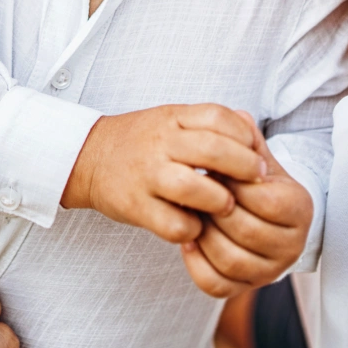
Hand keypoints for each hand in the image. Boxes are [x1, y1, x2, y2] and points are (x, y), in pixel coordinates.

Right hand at [60, 104, 265, 246]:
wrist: (89, 157)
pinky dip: (192, 230)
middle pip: (212, 150)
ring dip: (219, 200)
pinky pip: (174, 224)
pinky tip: (196, 225)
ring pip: (194, 188)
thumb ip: (208, 123)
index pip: (217, 117)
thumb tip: (252, 133)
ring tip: (226, 205)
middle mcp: (160, 143)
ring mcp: (147, 175)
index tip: (257, 153)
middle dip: (244, 168)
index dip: (244, 136)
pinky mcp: (136, 206)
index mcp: (172, 117)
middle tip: (257, 180)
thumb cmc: (142, 140)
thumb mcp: (172, 119)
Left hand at [181, 126, 311, 297]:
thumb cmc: (255, 181)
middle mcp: (292, 245)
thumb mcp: (256, 156)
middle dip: (215, 209)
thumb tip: (238, 117)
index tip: (213, 170)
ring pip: (230, 260)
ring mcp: (270, 271)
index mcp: (301, 208)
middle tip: (195, 190)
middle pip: (246, 231)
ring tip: (191, 212)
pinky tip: (187, 239)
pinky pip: (216, 284)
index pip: (266, 200)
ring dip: (203, 234)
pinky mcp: (246, 288)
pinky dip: (196, 263)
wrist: (259, 214)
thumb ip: (247, 138)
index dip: (235, 185)